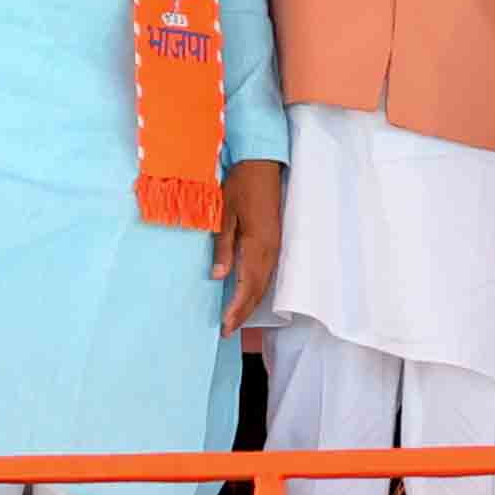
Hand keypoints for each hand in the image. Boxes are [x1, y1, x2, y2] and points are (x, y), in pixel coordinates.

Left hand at [212, 157, 285, 334]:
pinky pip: (267, 272)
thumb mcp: (225, 214)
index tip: (225, 326)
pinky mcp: (275, 240)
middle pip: (259, 290)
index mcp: (258, 244)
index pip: (248, 286)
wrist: (262, 163)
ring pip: (265, 283)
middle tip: (227, 331)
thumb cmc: (240, 184)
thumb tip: (218, 276)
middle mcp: (271, 250)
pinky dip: (256, 289)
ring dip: (250, 303)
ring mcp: (276, 245)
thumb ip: (223, 246)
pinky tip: (247, 294)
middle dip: (243, 312)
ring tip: (236, 319)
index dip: (237, 308)